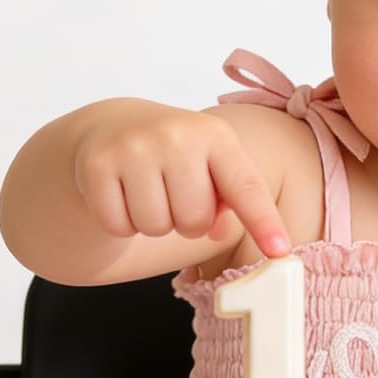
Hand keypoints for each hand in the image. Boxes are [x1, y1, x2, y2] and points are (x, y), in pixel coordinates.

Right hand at [72, 105, 289, 256]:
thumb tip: (219, 231)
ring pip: (155, 227)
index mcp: (216, 137)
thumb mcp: (211, 164)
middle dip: (185, 222)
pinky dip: (120, 223)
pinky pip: (118, 226)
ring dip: (152, 223)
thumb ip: (229, 198)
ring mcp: (133, 147)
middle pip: (194, 221)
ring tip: (146, 192)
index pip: (245, 187)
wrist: (113, 126)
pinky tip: (121, 194)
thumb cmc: (175, 156)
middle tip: (172, 195)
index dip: (264, 222)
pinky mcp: (96, 164)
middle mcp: (177, 135)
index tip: (281, 250)